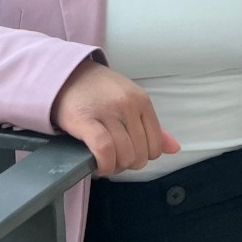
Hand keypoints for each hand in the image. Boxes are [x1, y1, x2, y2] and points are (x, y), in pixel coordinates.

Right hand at [51, 59, 180, 175]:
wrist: (66, 75)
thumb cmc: (99, 90)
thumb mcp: (131, 100)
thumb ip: (153, 126)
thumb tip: (174, 148)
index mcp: (142, 100)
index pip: (155, 144)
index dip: (143, 156)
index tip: (128, 154)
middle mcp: (128, 104)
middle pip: (139, 153)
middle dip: (127, 163)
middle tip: (112, 157)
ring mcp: (107, 111)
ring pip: (123, 155)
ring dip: (113, 166)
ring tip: (103, 161)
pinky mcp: (85, 120)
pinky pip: (104, 150)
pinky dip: (104, 164)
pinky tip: (98, 165)